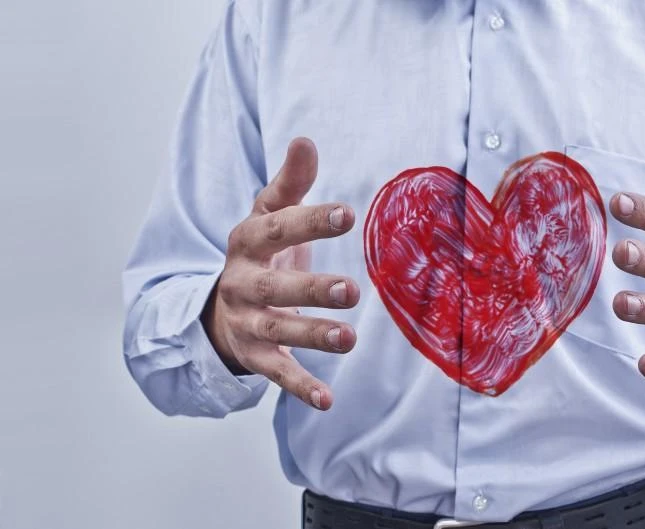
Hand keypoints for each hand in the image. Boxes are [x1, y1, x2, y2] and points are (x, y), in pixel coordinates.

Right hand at [201, 138, 359, 409]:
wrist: (215, 305)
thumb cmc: (257, 253)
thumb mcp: (266, 215)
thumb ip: (290, 184)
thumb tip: (305, 139)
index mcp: (247, 242)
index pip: (278, 228)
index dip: (310, 220)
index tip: (347, 214)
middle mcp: (242, 283)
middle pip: (275, 286)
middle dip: (311, 288)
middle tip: (352, 289)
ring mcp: (246, 322)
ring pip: (278, 331)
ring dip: (312, 336)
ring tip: (349, 339)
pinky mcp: (254, 355)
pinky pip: (277, 373)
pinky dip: (300, 387)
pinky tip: (328, 399)